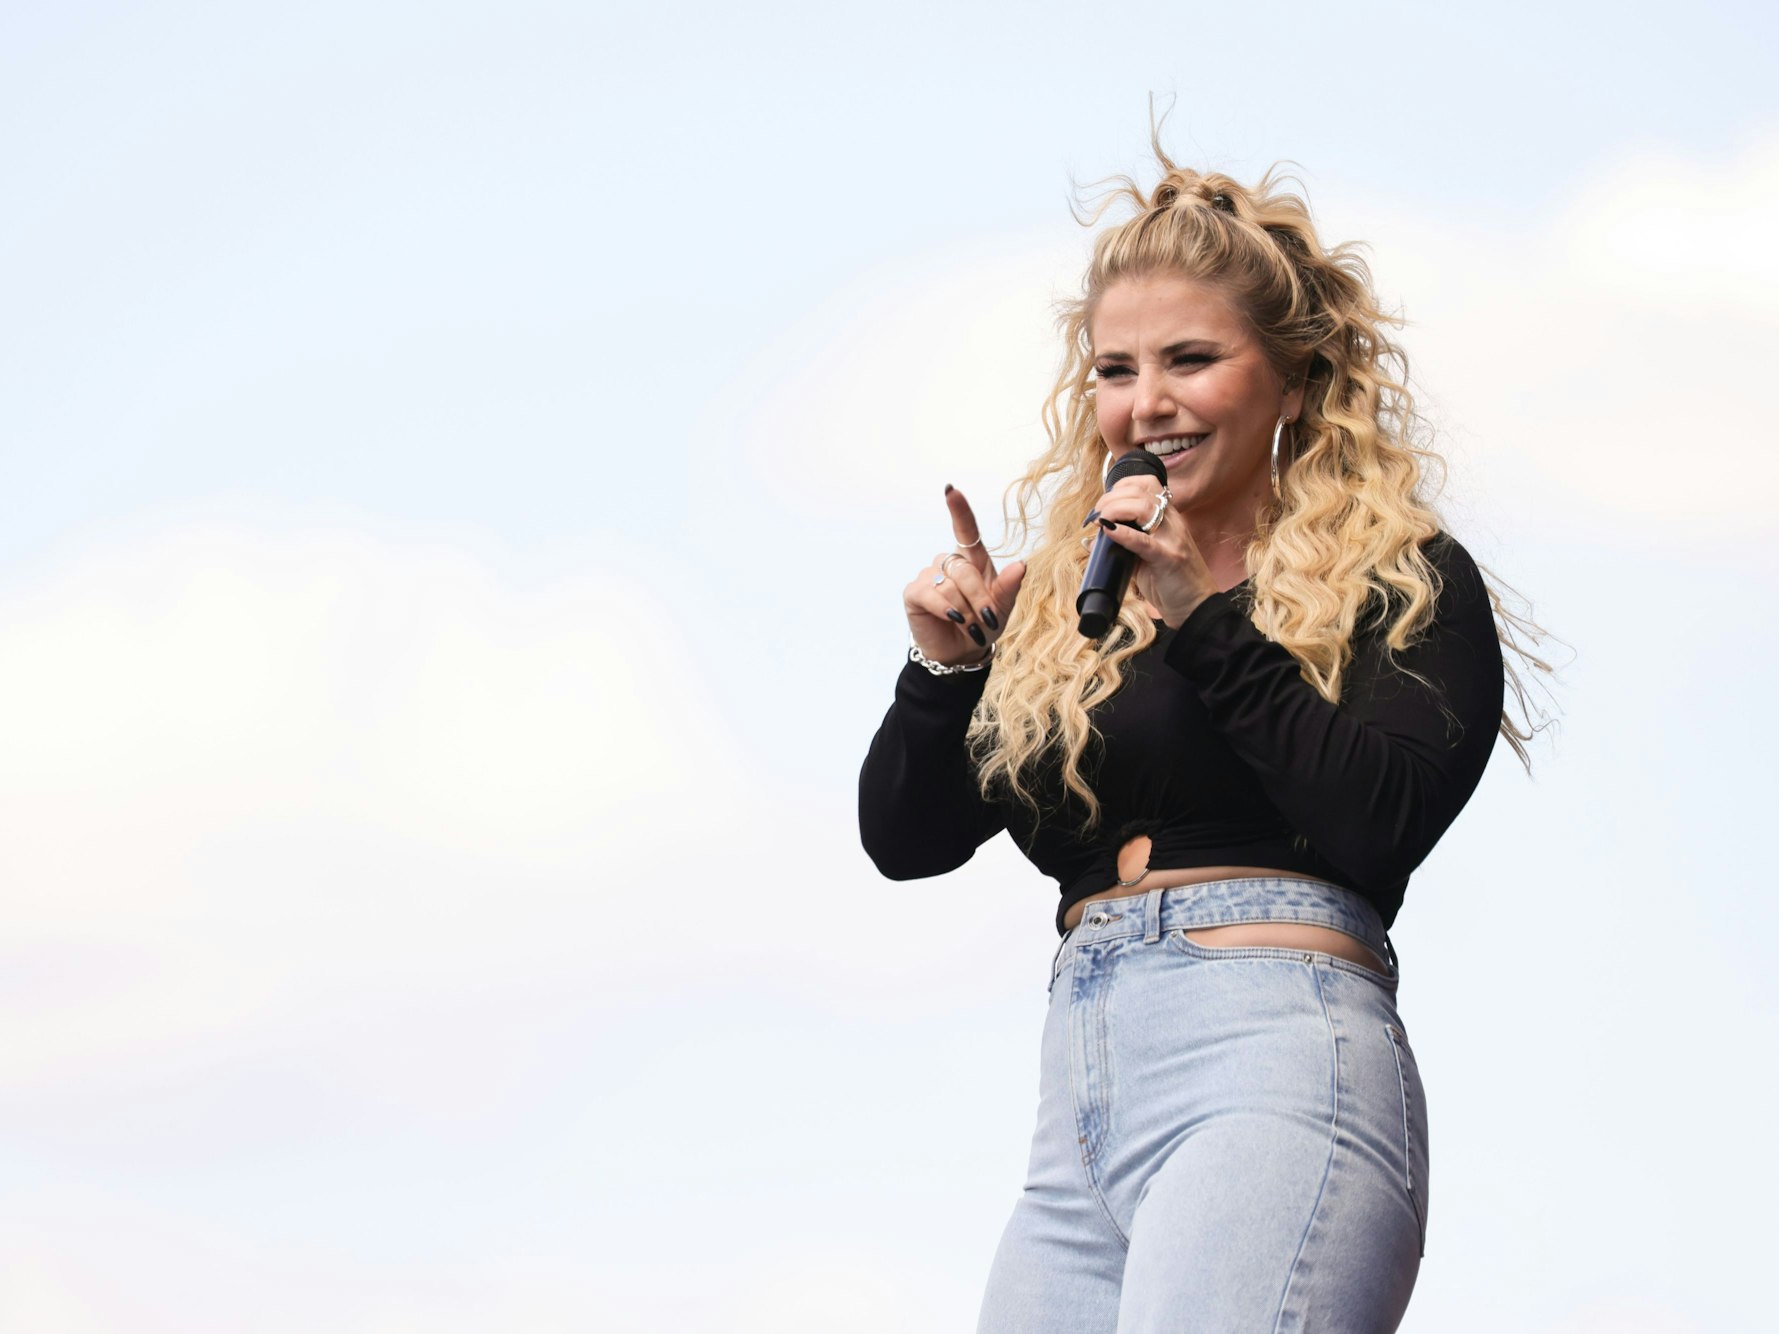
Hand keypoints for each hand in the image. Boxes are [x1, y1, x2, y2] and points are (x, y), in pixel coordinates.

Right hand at [903, 486, 1026, 666]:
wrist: (961, 652)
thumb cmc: (983, 625)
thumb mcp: (1002, 608)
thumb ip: (1009, 587)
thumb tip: (1021, 566)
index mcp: (973, 561)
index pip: (966, 530)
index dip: (959, 510)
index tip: (951, 490)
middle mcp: (949, 563)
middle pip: (965, 569)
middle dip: (979, 598)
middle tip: (987, 620)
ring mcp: (929, 576)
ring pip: (950, 585)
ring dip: (965, 610)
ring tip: (969, 626)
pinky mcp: (914, 593)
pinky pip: (932, 594)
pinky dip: (946, 609)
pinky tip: (953, 619)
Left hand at [1090, 476, 1215, 627]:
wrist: (1195, 607)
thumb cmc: (1171, 582)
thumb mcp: (1146, 557)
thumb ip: (1125, 544)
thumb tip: (1091, 540)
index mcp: (1169, 519)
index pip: (1148, 484)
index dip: (1122, 485)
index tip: (1104, 501)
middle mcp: (1173, 523)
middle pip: (1141, 492)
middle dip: (1112, 498)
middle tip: (1096, 514)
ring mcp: (1173, 539)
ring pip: (1143, 508)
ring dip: (1115, 509)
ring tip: (1100, 521)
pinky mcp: (1169, 559)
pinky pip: (1144, 541)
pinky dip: (1124, 534)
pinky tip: (1109, 531)